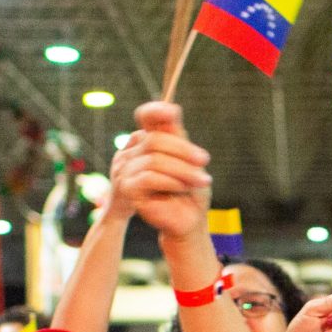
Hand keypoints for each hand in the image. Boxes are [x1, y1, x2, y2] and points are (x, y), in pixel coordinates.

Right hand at [111, 101, 212, 246]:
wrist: (184, 221)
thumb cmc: (188, 190)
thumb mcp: (185, 160)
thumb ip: (177, 137)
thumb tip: (172, 109)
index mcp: (148, 141)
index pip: (146, 117)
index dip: (156, 111)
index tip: (174, 113)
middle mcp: (134, 152)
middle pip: (154, 139)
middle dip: (183, 150)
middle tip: (204, 161)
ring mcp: (127, 170)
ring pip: (154, 160)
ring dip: (183, 170)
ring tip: (200, 180)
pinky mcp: (128, 189)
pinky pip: (148, 178)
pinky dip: (170, 181)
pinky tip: (183, 188)